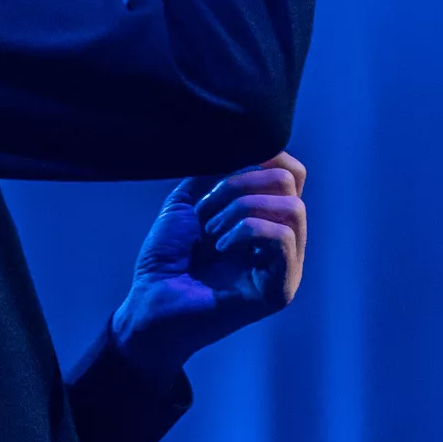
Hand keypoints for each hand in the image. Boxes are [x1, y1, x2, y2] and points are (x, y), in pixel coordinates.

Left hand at [110, 153, 306, 384]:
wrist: (149, 301)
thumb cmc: (167, 255)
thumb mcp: (190, 199)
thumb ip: (218, 170)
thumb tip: (251, 141)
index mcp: (264, 217)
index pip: (292, 174)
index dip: (266, 157)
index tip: (225, 169)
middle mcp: (281, 239)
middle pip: (290, 183)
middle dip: (240, 184)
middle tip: (206, 212)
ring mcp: (285, 266)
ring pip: (292, 209)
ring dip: (242, 208)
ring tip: (211, 230)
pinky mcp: (280, 290)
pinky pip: (285, 239)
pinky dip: (249, 230)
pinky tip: (220, 245)